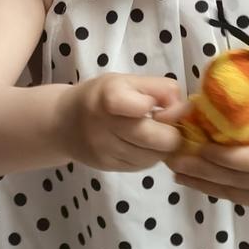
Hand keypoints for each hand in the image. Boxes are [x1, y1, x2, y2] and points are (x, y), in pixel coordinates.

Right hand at [62, 73, 185, 171]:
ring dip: (161, 148)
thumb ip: (160, 89)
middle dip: (171, 135)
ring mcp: (106, 151)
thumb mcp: (127, 81)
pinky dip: (148, 157)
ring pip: (153, 157)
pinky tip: (141, 146)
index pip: (141, 107)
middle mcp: (105, 126)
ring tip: (152, 135)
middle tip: (167, 127)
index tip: (160, 106)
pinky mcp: (109, 167)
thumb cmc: (101, 97)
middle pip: (157, 140)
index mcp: (109, 97)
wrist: (63, 124)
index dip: (162, 109)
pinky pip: (143, 166)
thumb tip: (186, 110)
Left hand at [161, 88, 248, 215]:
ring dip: (199, 181)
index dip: (213, 152)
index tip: (190, 139)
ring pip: (229, 192)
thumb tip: (240, 72)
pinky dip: (215, 189)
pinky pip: (238, 199)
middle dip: (196, 167)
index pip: (241, 159)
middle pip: (228, 177)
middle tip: (169, 154)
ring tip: (173, 168)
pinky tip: (194, 180)